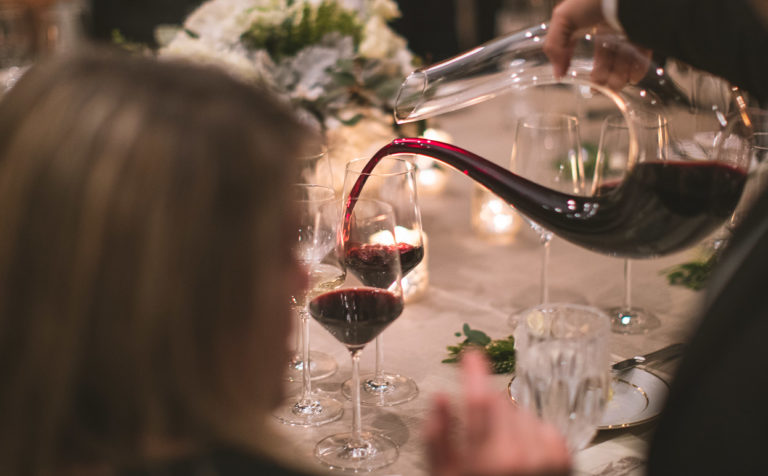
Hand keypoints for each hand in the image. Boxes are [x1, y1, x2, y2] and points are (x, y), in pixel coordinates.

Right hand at [424, 351, 570, 475]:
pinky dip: (528, 430)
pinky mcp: (563, 455)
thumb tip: (440, 398)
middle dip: (486, 404)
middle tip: (479, 428)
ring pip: (520, 411)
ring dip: (507, 419)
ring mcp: (546, 453)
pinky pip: (539, 424)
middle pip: (500, 401)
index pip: (480, 399)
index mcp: (487, 457)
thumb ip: (437, 437)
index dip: (474, 370)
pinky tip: (520, 452)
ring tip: (500, 448)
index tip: (471, 354)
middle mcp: (520, 452)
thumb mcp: (445, 475)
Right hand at [544, 0, 650, 89]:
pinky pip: (642, 57)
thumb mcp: (563, 18)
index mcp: (589, 23)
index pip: (577, 44)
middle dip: (600, 77)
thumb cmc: (591, 1)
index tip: (568, 74)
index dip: (572, 60)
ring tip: (614, 86)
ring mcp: (628, 33)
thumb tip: (558, 73)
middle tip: (596, 89)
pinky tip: (631, 77)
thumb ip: (554, 45)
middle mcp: (608, 28)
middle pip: (604, 58)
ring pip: (622, 61)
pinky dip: (637, 70)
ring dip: (617, 78)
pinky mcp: (645, 37)